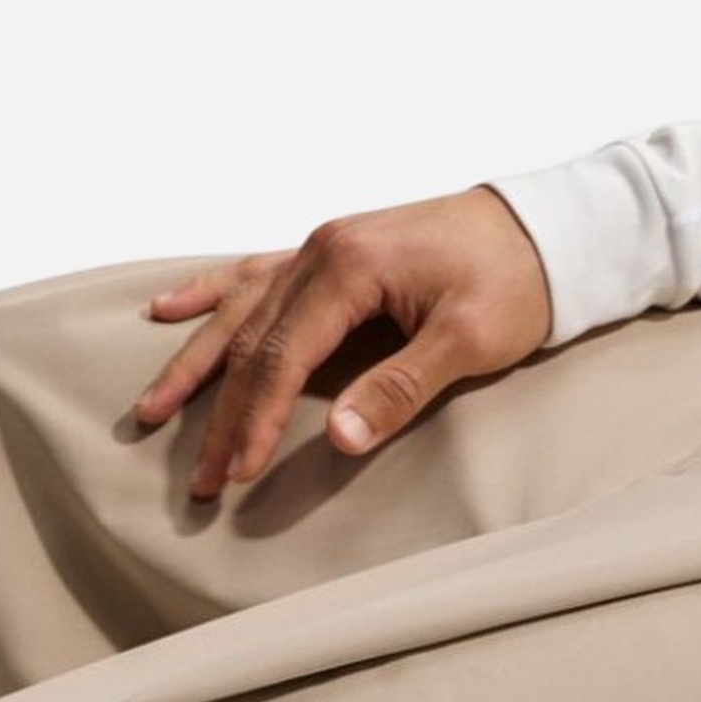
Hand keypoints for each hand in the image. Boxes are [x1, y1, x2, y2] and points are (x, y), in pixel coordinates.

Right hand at [132, 190, 555, 501]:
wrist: (549, 226)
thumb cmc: (517, 279)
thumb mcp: (470, 340)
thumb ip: (400, 387)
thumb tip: (338, 438)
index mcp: (352, 267)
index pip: (282, 356)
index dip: (254, 420)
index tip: (235, 472)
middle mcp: (324, 249)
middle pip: (253, 340)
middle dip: (219, 411)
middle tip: (197, 475)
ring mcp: (324, 245)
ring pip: (241, 309)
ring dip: (197, 361)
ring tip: (152, 407)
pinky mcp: (335, 249)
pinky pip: (255, 274)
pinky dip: (211, 294)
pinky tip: (167, 307)